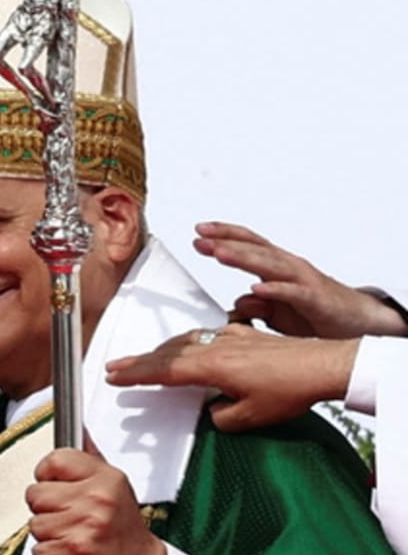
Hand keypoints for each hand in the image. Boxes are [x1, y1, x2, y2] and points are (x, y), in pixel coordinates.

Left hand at [26, 440, 165, 554]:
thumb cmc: (124, 528)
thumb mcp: (115, 485)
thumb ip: (91, 458)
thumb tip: (79, 430)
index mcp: (105, 478)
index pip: (55, 460)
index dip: (45, 473)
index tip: (51, 482)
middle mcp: (96, 499)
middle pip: (37, 493)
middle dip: (43, 507)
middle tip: (63, 514)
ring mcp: (85, 525)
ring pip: (35, 523)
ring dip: (46, 533)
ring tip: (69, 534)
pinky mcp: (74, 553)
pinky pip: (38, 550)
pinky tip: (67, 551)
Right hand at [105, 323, 356, 429]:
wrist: (321, 365)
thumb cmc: (288, 390)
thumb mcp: (251, 417)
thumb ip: (222, 418)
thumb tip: (213, 412)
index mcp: (211, 366)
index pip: (163, 370)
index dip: (136, 374)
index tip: (114, 375)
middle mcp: (214, 347)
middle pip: (167, 352)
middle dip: (139, 361)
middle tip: (115, 366)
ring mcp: (228, 337)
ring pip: (184, 340)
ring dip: (161, 351)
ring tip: (145, 360)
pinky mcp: (243, 334)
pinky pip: (205, 335)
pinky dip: (188, 342)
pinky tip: (190, 346)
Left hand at [194, 221, 407, 338]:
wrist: (357, 322)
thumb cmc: (316, 313)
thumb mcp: (279, 312)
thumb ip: (257, 306)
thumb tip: (239, 302)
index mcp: (277, 267)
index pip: (247, 244)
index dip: (224, 236)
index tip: (198, 232)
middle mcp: (288, 267)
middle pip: (254, 249)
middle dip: (226, 243)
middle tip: (201, 239)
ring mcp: (303, 281)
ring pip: (270, 264)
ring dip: (243, 258)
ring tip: (219, 253)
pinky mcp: (316, 300)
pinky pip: (293, 293)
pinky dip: (275, 289)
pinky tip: (257, 288)